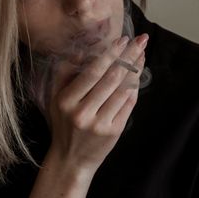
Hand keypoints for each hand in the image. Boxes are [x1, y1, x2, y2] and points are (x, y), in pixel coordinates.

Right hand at [46, 33, 147, 173]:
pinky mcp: (114, 132)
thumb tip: (80, 51)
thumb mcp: (55, 98)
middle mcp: (83, 113)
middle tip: (141, 40)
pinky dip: (134, 87)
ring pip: (123, 90)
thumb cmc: (63, 123)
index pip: (92, 72)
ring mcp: (100, 124)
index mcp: (67, 101)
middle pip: (111, 78)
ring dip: (135, 69)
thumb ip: (64, 73)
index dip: (110, 54)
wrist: (71, 159)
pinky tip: (138, 74)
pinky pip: (128, 104)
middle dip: (129, 56)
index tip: (122, 39)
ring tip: (142, 53)